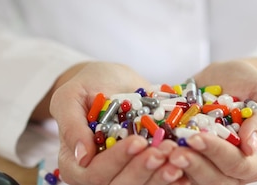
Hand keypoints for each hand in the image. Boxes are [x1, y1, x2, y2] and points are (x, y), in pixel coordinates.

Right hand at [48, 62, 182, 184]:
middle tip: (165, 151)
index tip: (138, 141)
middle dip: (144, 169)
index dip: (117, 159)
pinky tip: (187, 171)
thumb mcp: (70, 96)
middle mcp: (96, 176)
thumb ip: (71, 125)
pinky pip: (155, 182)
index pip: (94, 173)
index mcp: (74, 163)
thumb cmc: (87, 86)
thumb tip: (82, 156)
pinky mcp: (141, 173)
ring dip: (161, 176)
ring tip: (179, 157)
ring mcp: (120, 176)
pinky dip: (172, 180)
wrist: (111, 82)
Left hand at [168, 60, 256, 183]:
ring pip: (192, 180)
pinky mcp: (189, 163)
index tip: (197, 137)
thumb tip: (250, 145)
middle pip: (214, 180)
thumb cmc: (252, 85)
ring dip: (174, 167)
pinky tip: (151, 149)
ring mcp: (210, 169)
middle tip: (173, 150)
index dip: (217, 153)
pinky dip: (162, 163)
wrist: (228, 79)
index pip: (239, 165)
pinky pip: (175, 171)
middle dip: (193, 165)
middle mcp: (234, 171)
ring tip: (160, 150)